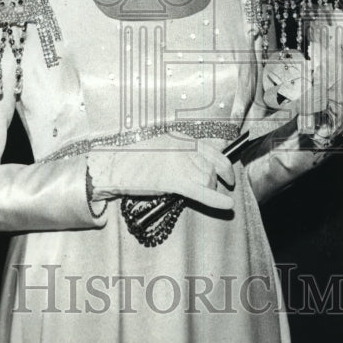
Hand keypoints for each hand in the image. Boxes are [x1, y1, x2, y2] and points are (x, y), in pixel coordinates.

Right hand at [88, 141, 235, 210]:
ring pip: (206, 180)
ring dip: (206, 190)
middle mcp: (183, 148)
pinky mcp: (172, 180)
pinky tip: (227, 205)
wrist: (113, 163)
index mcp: (181, 138)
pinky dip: (215, 199)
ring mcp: (179, 163)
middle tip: (208, 191)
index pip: (213, 152)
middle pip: (210, 168)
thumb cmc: (132, 157)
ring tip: (197, 194)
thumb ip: (178, 153)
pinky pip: (200, 191)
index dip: (226, 167)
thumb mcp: (160, 147)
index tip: (229, 177)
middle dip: (212, 183)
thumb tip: (194, 168)